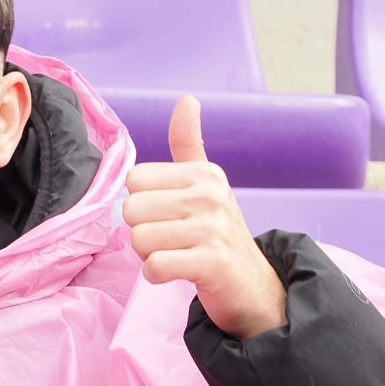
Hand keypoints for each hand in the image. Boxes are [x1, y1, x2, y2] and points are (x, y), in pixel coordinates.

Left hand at [124, 97, 286, 339]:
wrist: (253, 285)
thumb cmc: (217, 233)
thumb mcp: (206, 184)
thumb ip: (189, 145)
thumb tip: (187, 99)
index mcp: (204, 173)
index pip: (135, 179)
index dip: (143, 203)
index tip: (170, 216)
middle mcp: (210, 194)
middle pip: (131, 210)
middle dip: (143, 232)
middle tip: (173, 240)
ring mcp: (213, 228)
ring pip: (139, 240)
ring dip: (150, 255)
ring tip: (179, 255)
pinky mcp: (212, 262)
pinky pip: (154, 266)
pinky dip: (157, 276)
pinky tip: (179, 273)